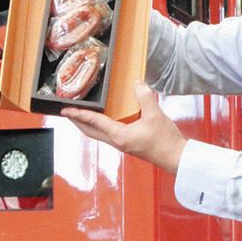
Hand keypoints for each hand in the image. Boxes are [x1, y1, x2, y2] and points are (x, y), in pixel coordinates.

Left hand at [62, 83, 185, 172]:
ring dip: (87, 125)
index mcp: (119, 135)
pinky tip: (103, 119)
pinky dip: (99, 126)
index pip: (94, 122)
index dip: (79, 114)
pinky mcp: (128, 144)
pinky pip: (107, 134)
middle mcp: (117, 141)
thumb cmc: (165, 141)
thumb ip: (144, 97)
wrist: (175, 157)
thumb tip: (136, 83)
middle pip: (90, 131)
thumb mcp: (155, 114)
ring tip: (80, 115)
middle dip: (77, 122)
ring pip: (97, 134)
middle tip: (67, 112)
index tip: (66, 110)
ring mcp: (121, 144)